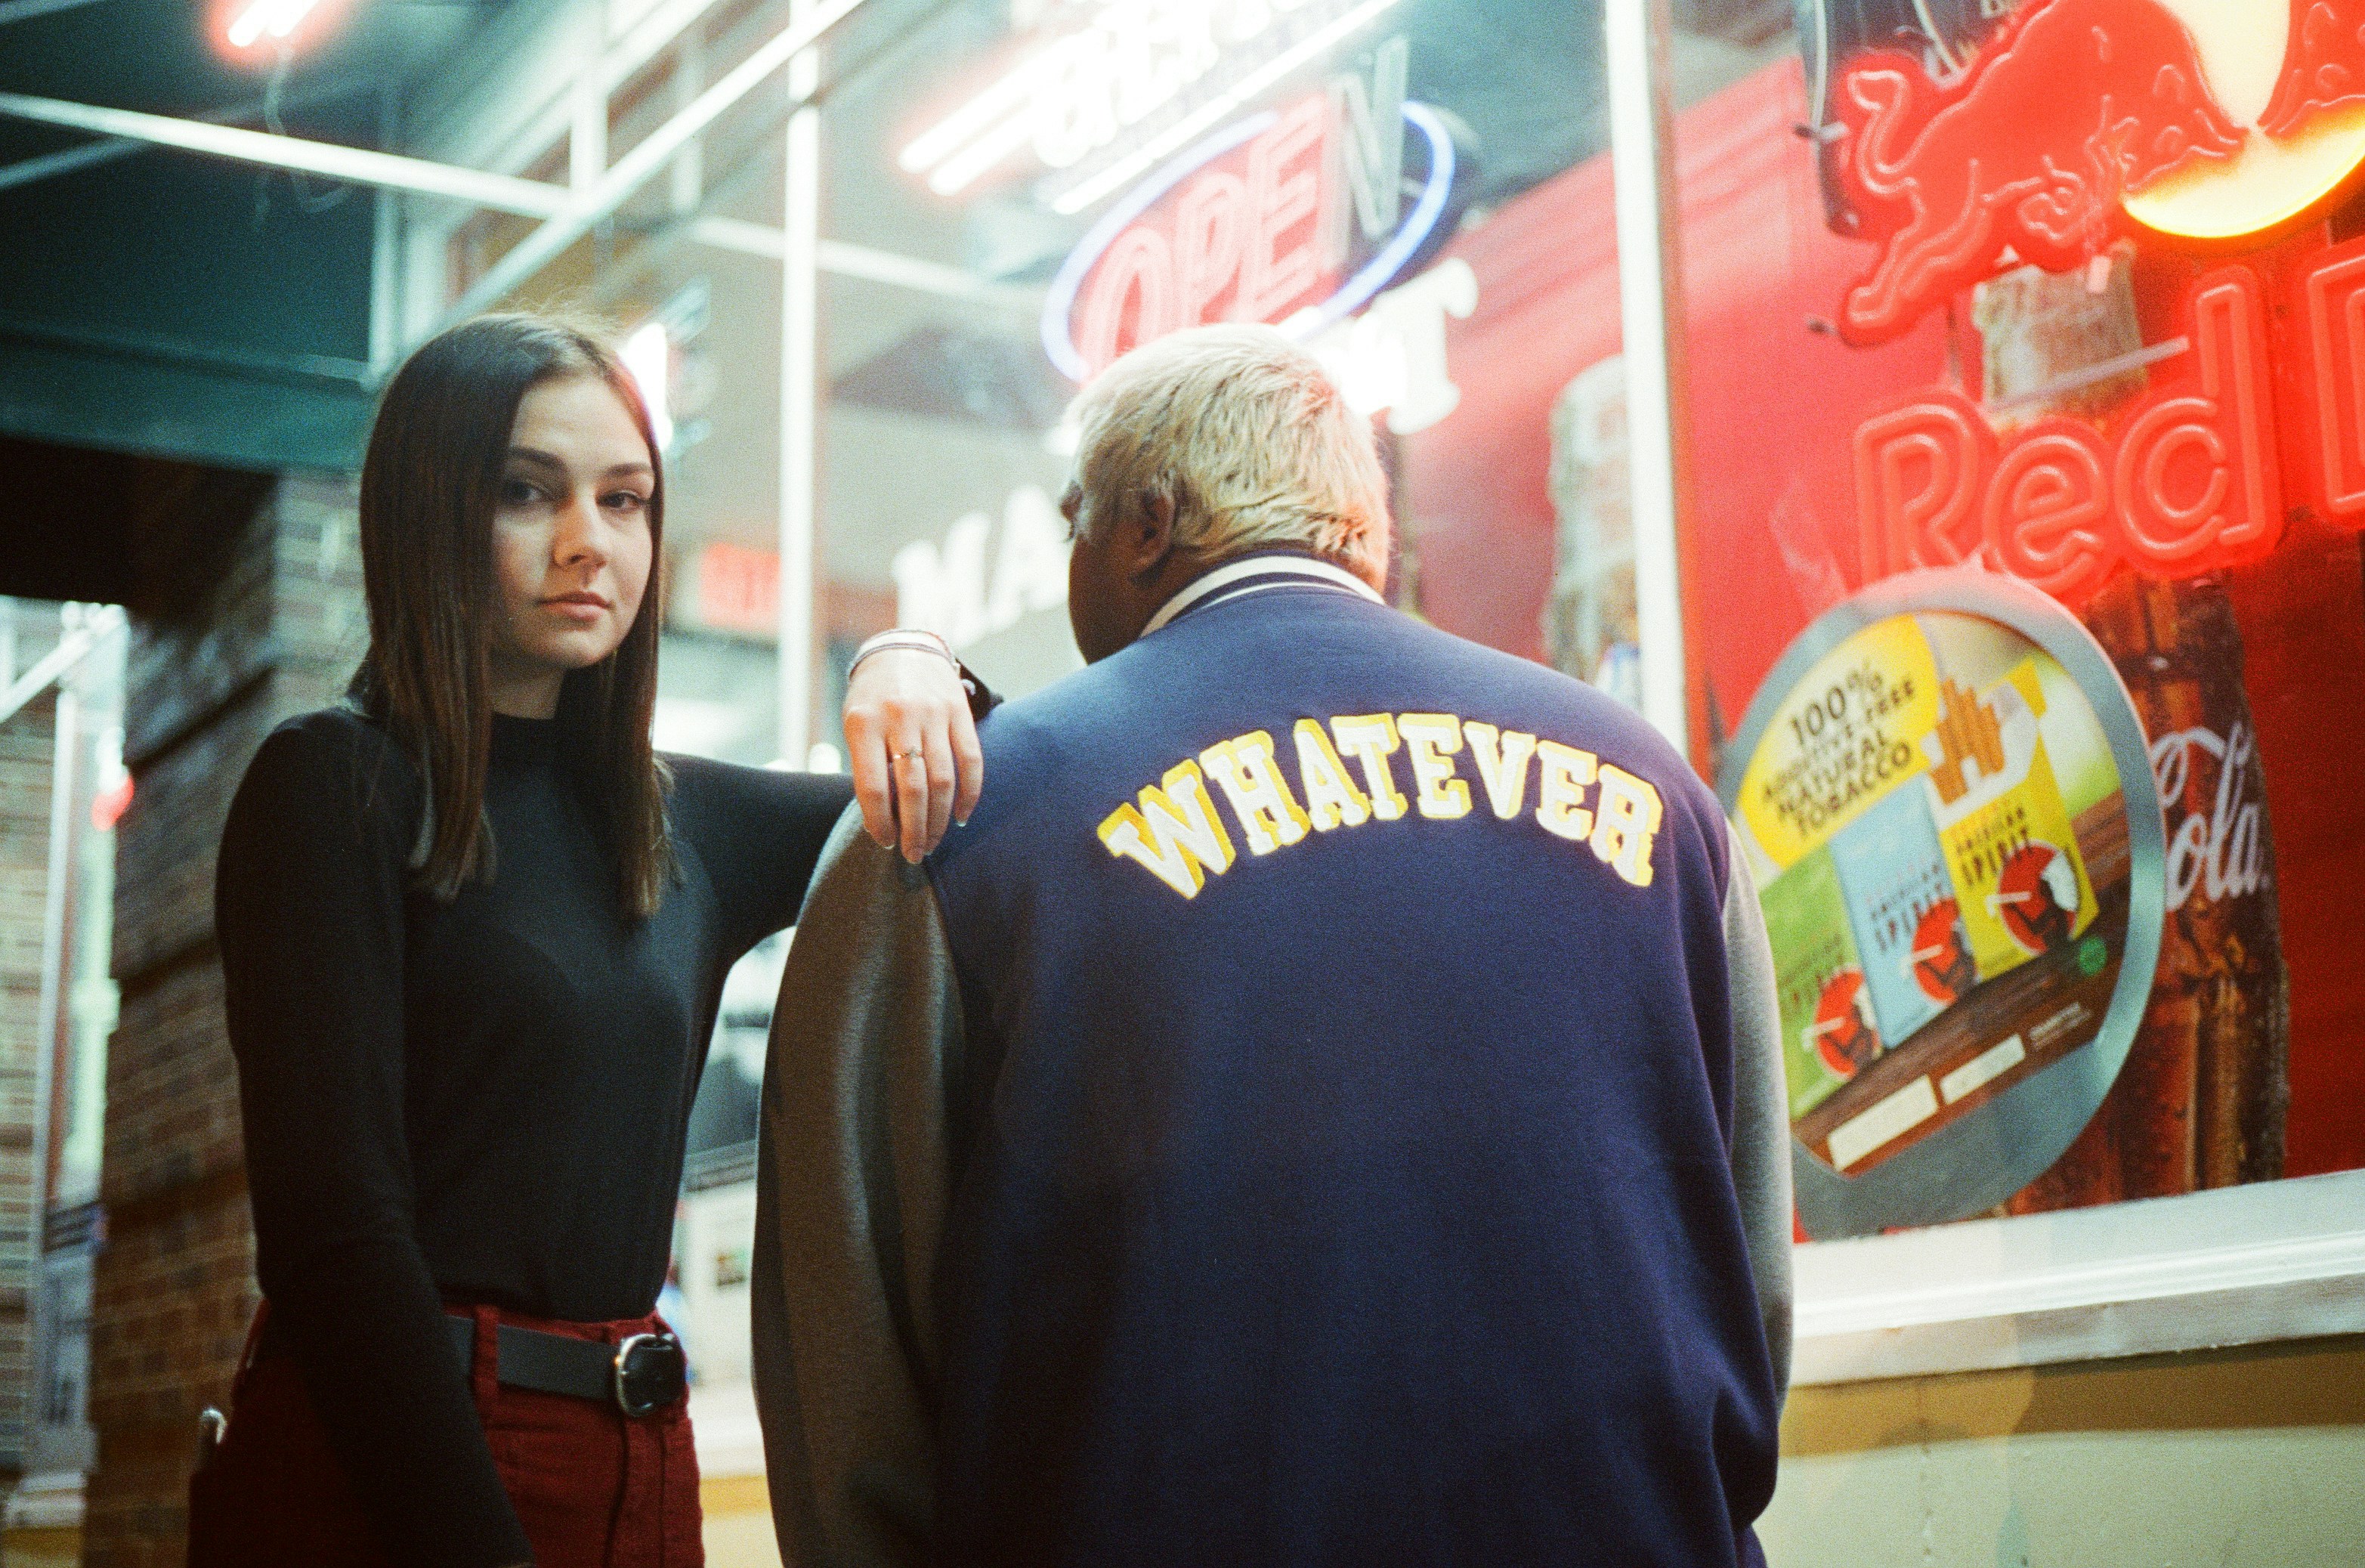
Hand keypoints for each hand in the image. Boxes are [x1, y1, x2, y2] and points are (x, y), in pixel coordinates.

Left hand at [843, 647, 983, 861]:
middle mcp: (899, 717)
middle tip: (914, 854)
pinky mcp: (960, 712)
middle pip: (912, 789)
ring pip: (943, 780)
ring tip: (934, 842)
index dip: (880, 823)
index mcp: (863, 723)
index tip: (885, 843)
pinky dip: (969, 794)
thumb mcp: (855, 724)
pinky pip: (971, 761)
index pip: (872, 787)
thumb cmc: (871, 698)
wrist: (902, 649)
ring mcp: (933, 713)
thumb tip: (888, 819)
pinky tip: (962, 816)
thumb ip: (868, 765)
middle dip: (914, 830)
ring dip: (940, 819)